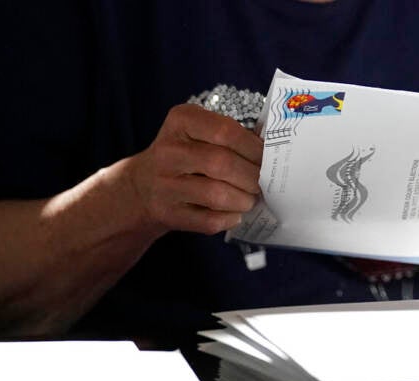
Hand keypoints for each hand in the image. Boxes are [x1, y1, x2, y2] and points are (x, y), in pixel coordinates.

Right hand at [126, 104, 262, 234]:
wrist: (143, 187)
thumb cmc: (186, 156)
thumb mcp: (200, 133)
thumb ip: (233, 137)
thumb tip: (275, 148)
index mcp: (181, 121)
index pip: (226, 131)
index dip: (254, 148)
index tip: (268, 159)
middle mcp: (168, 151)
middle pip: (223, 164)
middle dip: (252, 177)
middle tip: (263, 184)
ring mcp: (164, 184)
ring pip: (216, 195)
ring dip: (243, 200)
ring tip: (250, 199)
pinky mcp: (167, 213)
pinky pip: (208, 221)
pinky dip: (229, 219)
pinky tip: (234, 214)